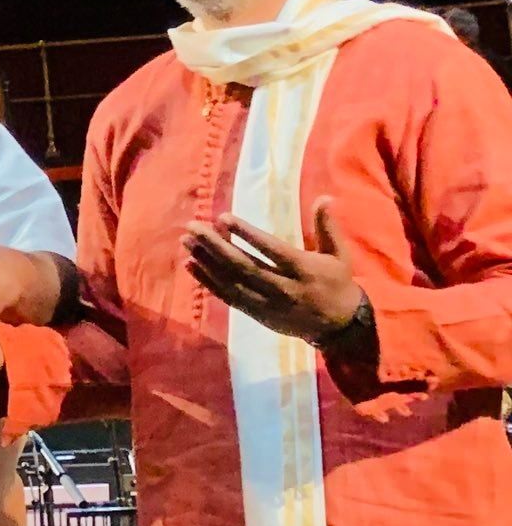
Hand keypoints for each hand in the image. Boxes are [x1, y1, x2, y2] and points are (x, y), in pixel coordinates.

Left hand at [184, 198, 364, 343]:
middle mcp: (282, 287)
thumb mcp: (339, 255)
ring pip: (231, 281)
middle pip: (243, 265)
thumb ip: (327, 226)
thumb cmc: (337, 283)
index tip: (223, 217)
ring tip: (186, 241)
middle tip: (192, 226)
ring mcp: (266, 303)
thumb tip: (325, 197)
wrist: (339, 328)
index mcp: (302, 269)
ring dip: (205, 261)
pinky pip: (228, 296)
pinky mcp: (256, 314)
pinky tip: (191, 265)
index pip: (270, 249)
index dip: (246, 234)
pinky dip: (207, 281)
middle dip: (215, 245)